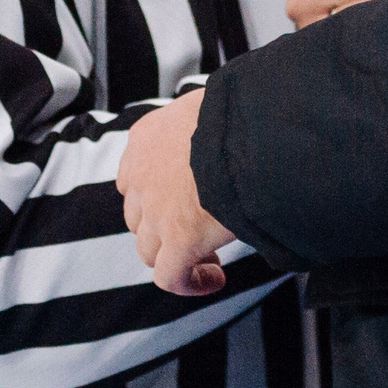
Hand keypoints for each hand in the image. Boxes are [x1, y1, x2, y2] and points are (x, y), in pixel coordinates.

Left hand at [118, 90, 234, 295]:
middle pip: (137, 216)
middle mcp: (142, 174)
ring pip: (149, 250)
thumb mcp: (213, 104)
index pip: (134, 175)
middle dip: (162, 228)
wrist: (252, 127)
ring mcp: (156, 210)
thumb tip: (235, 122)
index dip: (156, 196)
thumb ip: (208, 122)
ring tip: (209, 255)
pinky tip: (214, 279)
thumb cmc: (244, 109)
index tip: (184, 201)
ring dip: (174, 256)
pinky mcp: (179, 239)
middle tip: (197, 229)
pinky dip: (190, 282)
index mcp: (147, 137)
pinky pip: (171, 277)